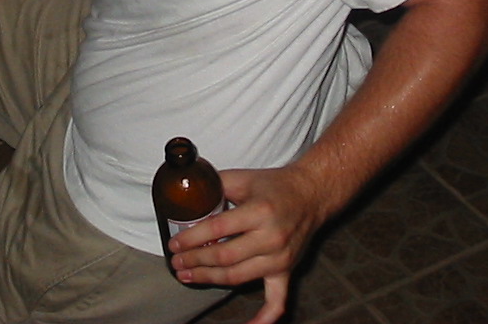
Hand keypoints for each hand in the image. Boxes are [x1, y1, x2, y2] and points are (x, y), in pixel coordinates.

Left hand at [169, 165, 328, 323]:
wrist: (312, 194)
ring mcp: (280, 257)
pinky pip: (277, 300)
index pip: (218, 228)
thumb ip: (215, 184)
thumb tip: (186, 192)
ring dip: (210, 279)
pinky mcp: (287, 270)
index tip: (175, 244)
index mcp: (260, 211)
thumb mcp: (244, 178)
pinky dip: (264, 318)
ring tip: (188, 276)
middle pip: (225, 257)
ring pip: (238, 277)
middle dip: (196, 261)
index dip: (192, 238)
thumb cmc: (275, 185)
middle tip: (177, 262)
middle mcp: (271, 237)